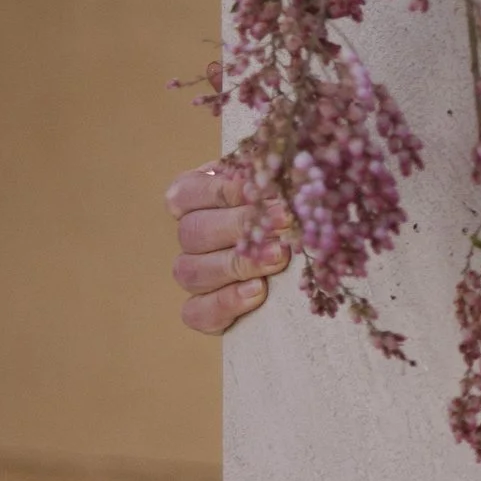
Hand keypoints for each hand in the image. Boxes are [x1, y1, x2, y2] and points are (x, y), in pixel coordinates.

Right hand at [166, 159, 288, 336]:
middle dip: (239, 228)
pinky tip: (258, 292)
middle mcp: (188, 235)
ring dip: (237, 265)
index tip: (261, 190)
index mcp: (194, 197)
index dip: (222, 192)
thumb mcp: (277, 183)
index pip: (188, 193)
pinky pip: (196, 311)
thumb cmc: (283, 204)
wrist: (293, 253)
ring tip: (278, 258)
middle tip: (283, 223)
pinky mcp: (200, 310)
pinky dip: (225, 302)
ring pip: (191, 272)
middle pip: (193, 233)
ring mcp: (191, 273)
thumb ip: (273, 175)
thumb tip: (289, 169)